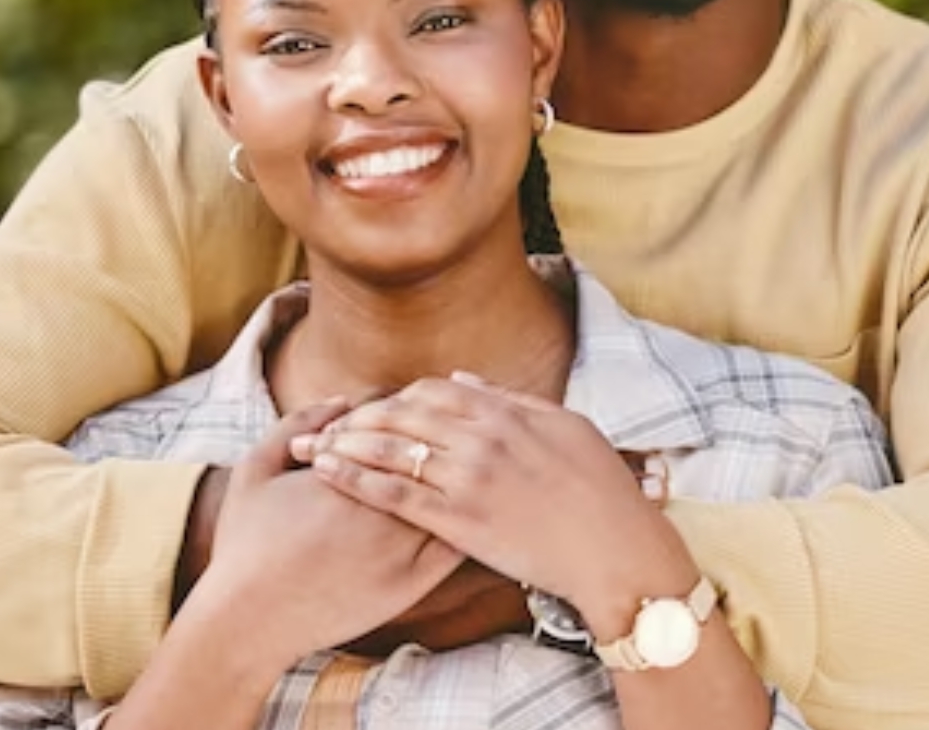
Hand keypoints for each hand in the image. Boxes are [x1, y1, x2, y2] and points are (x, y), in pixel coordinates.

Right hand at [193, 398, 465, 664]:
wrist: (249, 619)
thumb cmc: (246, 542)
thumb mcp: (255, 469)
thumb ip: (295, 424)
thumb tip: (343, 399)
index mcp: (343, 472)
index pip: (392, 426)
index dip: (397, 419)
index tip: (389, 425)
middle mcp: (377, 507)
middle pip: (424, 457)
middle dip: (426, 444)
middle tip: (418, 446)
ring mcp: (398, 547)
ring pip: (446, 495)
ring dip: (448, 478)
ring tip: (438, 473)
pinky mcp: (410, 583)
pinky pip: (454, 542)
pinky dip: (460, 521)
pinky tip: (451, 512)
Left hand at [301, 374, 695, 627]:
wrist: (614, 549)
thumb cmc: (599, 487)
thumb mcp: (564, 425)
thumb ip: (509, 399)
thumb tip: (461, 380)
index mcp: (506, 412)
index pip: (432, 391)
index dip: (397, 398)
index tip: (376, 408)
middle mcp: (481, 437)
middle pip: (401, 415)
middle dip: (357, 417)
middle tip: (326, 425)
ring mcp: (467, 479)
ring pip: (389, 449)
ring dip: (345, 442)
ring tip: (314, 446)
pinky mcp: (459, 521)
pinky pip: (395, 494)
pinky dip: (356, 480)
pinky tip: (330, 474)